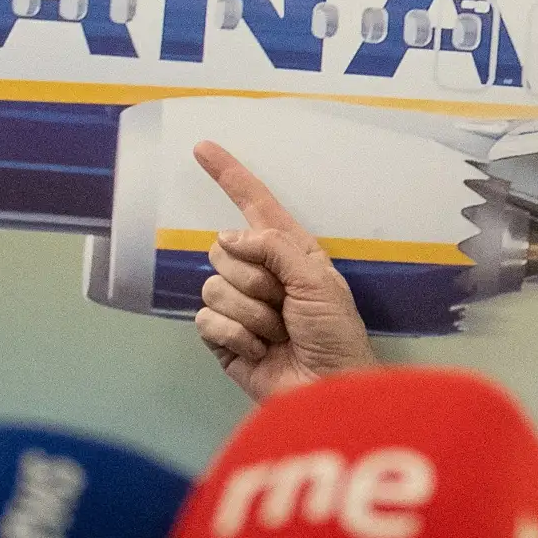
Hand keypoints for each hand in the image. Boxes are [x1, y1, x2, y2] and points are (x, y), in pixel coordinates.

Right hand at [189, 141, 378, 402]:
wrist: (328, 390)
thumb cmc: (335, 333)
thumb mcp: (316, 279)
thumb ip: (274, 247)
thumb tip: (227, 238)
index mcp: (289, 251)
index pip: (254, 205)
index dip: (230, 176)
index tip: (203, 147)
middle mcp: (260, 273)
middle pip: (224, 250)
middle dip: (256, 279)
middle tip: (286, 306)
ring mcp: (238, 306)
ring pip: (215, 286)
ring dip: (251, 313)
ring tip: (278, 334)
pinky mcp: (223, 338)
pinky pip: (207, 319)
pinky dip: (237, 336)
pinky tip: (261, 352)